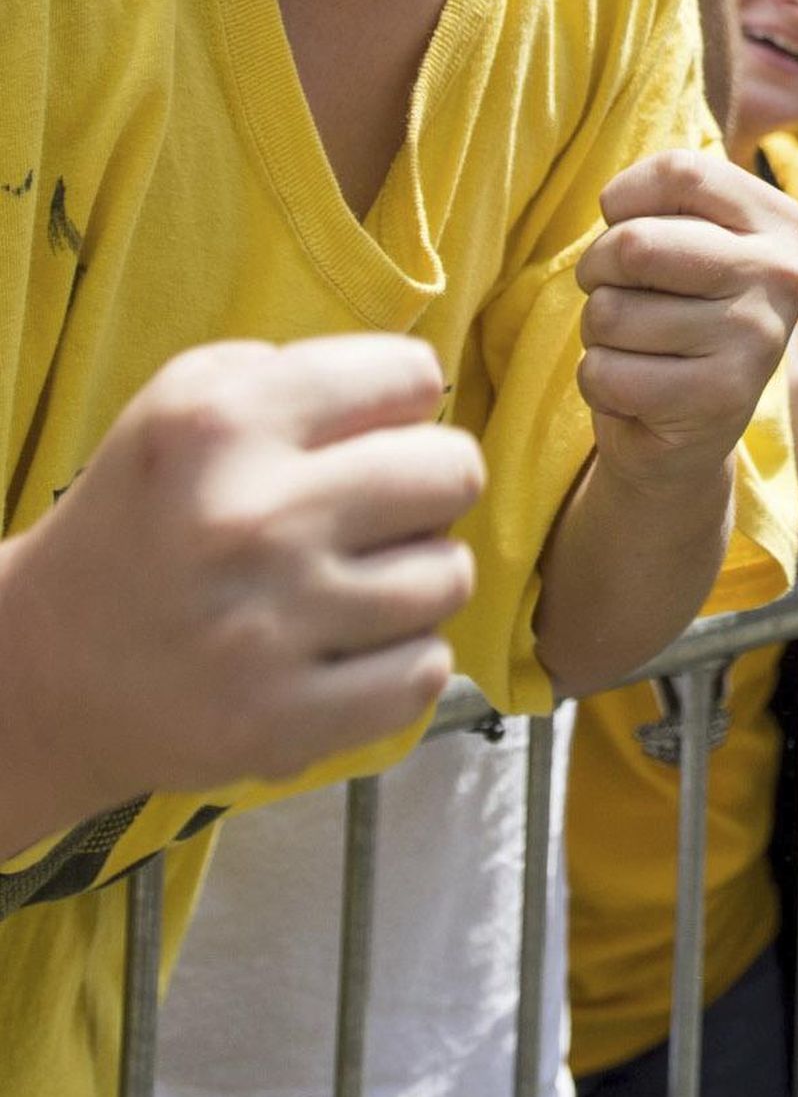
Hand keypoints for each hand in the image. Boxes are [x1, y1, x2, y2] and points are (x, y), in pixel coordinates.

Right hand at [0, 337, 482, 833]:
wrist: (43, 673)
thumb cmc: (145, 518)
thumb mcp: (189, 400)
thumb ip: (309, 373)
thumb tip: (422, 391)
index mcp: (223, 422)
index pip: (413, 377)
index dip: (402, 404)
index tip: (368, 434)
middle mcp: (251, 519)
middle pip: (455, 473)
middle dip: (429, 488)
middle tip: (377, 513)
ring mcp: (268, 629)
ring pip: (449, 575)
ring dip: (415, 579)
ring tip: (351, 584)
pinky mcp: (280, 723)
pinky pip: (427, 671)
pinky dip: (402, 662)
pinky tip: (348, 650)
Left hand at [575, 150, 797, 492]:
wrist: (689, 433)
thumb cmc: (676, 312)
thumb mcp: (691, 239)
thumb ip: (675, 194)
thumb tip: (636, 180)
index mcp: (779, 221)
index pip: (679, 171)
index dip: (622, 199)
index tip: (625, 227)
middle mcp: (781, 273)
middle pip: (635, 243)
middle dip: (597, 269)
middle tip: (616, 293)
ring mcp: (756, 337)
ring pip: (610, 311)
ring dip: (598, 333)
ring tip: (636, 346)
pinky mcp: (721, 399)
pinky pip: (605, 372)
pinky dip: (598, 383)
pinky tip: (636, 389)